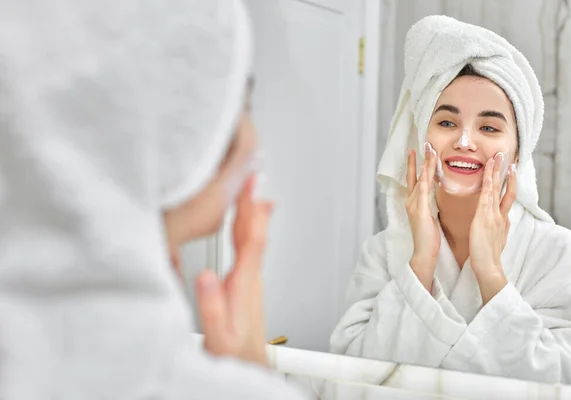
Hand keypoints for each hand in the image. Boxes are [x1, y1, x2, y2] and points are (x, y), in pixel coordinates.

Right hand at [196, 175, 273, 365]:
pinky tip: (249, 220)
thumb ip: (211, 307)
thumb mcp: (218, 336)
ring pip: (253, 237)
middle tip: (251, 174)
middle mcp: (252, 278)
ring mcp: (251, 279)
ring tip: (251, 188)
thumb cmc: (233, 353)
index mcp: (244, 284)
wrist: (248, 366)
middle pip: (254, 232)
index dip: (251, 210)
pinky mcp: (247, 281)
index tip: (250, 186)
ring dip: (252, 211)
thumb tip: (204, 276)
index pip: (251, 239)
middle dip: (252, 202)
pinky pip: (250, 245)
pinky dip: (250, 226)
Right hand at [405, 144, 440, 291]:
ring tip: (428, 149)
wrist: (424, 254)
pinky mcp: (419, 209)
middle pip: (414, 175)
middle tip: (423, 144)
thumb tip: (434, 199)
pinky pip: (423, 188)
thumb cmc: (429, 239)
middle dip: (417, 160)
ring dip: (424, 163)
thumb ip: (430, 207)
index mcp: (415, 204)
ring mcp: (414, 204)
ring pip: (420, 178)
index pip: (415, 180)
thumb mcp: (430, 219)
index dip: (416, 166)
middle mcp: (412, 201)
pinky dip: (425, 176)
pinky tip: (428, 167)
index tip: (419, 153)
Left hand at [469, 153, 516, 303]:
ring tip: (497, 158)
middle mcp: (500, 215)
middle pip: (505, 189)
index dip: (510, 183)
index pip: (507, 197)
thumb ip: (501, 229)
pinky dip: (487, 183)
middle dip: (505, 173)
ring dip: (496, 172)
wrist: (488, 267)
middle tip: (507, 157)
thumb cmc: (489, 256)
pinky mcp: (485, 217)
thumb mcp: (498, 240)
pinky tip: (487, 172)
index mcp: (502, 220)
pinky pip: (486, 196)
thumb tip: (504, 222)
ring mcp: (493, 215)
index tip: (510, 170)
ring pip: (496, 189)